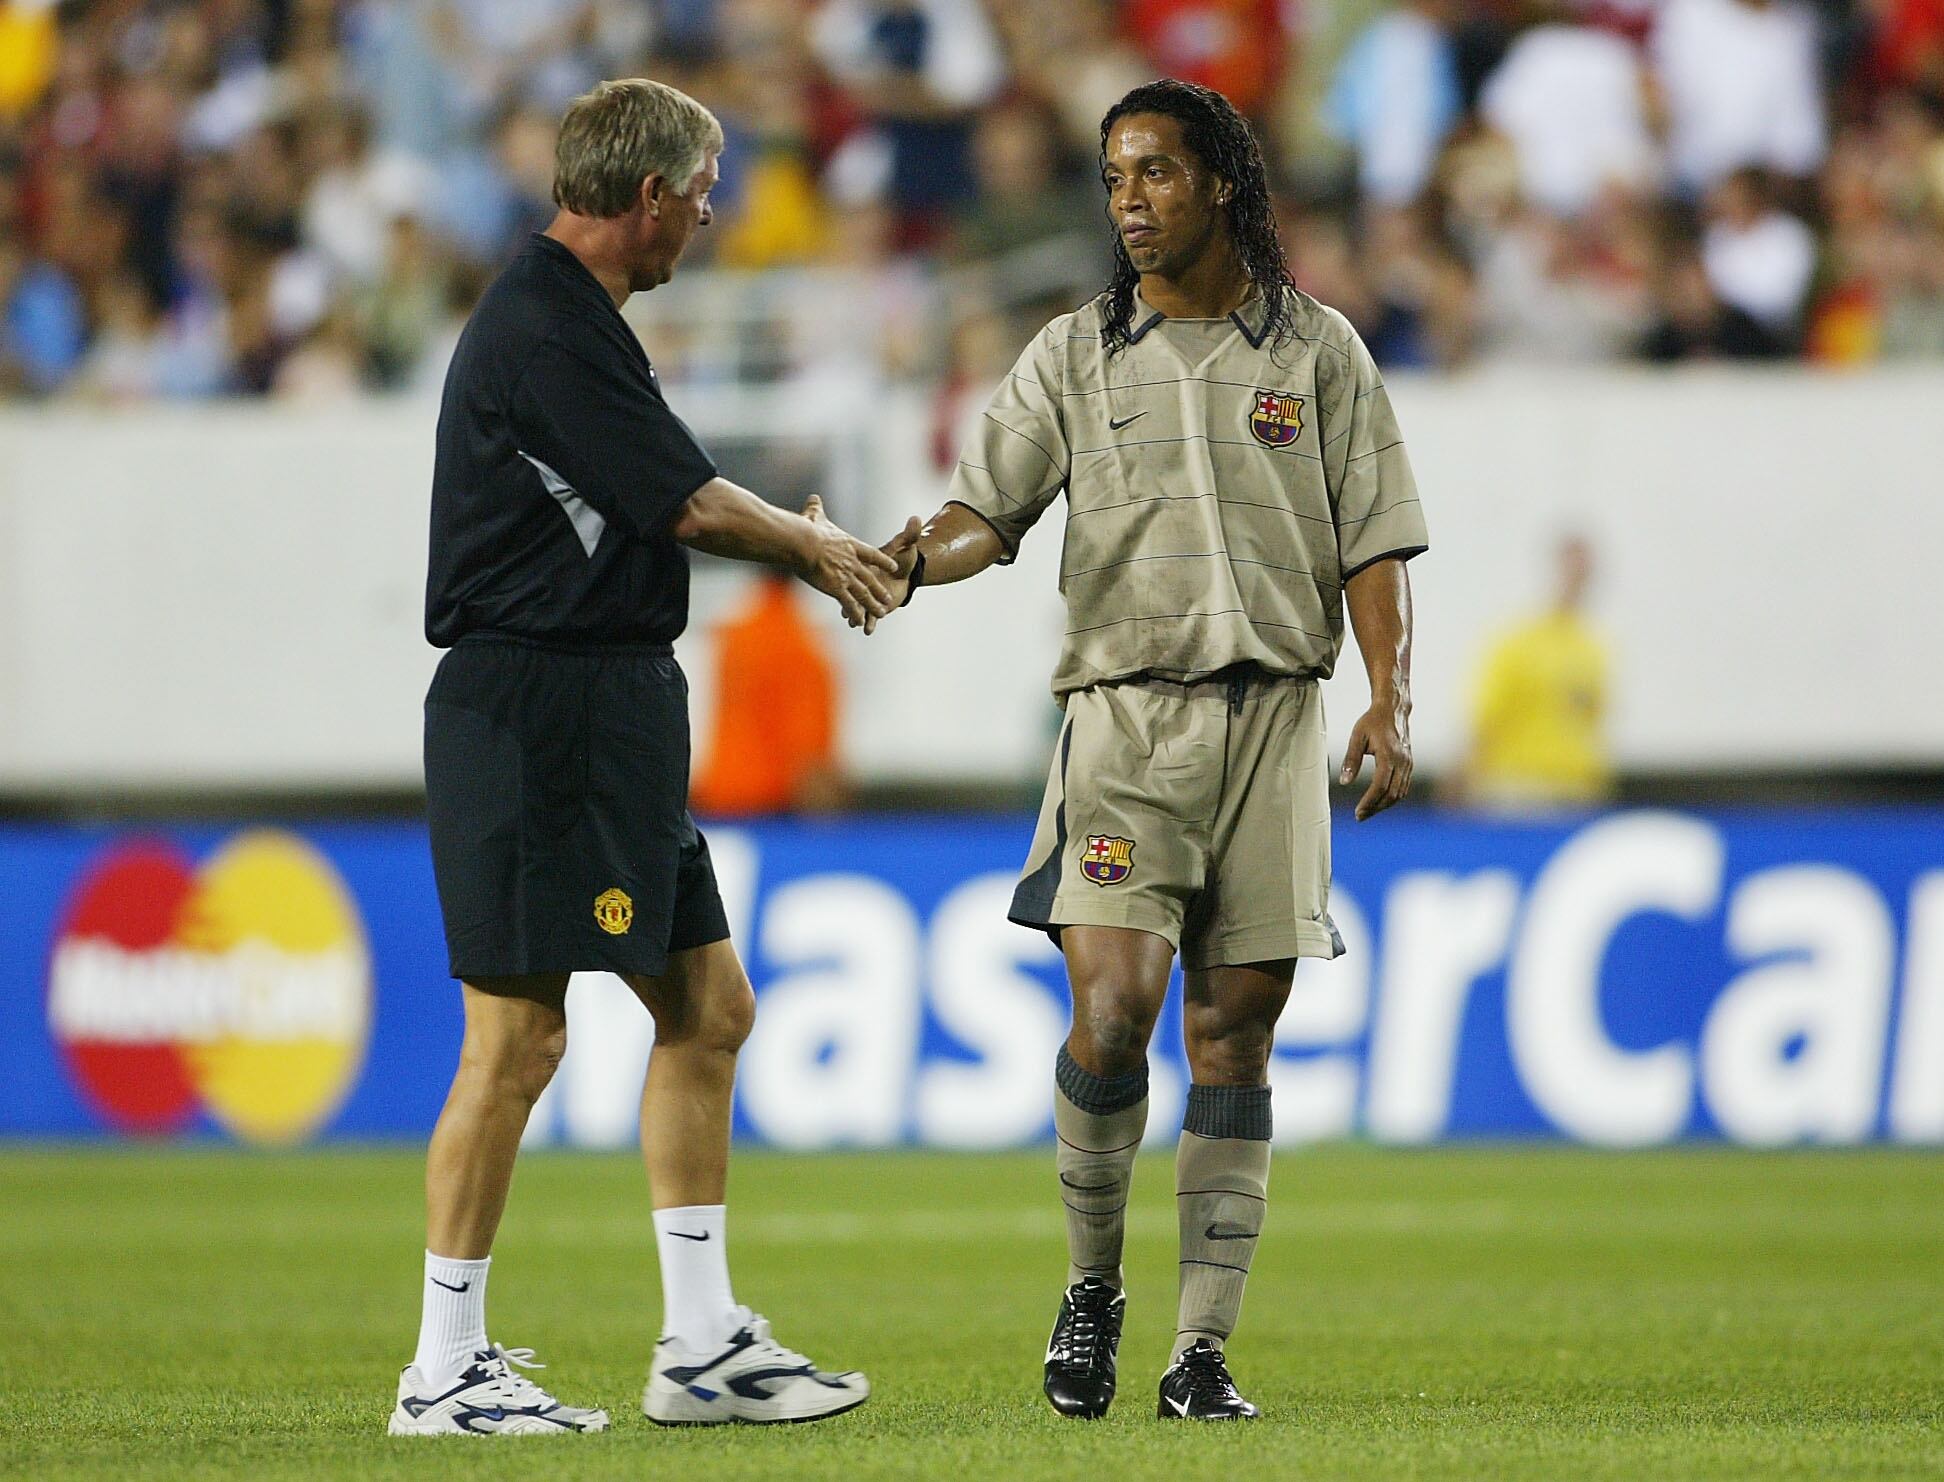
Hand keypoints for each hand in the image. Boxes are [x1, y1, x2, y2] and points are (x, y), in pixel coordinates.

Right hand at [799, 495, 899, 627]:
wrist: (803, 543)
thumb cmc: (807, 529)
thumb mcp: (815, 516)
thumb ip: (816, 508)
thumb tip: (813, 498)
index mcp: (851, 545)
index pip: (872, 554)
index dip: (883, 561)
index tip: (892, 566)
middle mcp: (852, 562)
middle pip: (871, 578)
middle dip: (880, 589)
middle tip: (889, 598)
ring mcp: (845, 576)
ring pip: (864, 593)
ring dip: (873, 604)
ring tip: (882, 612)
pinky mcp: (836, 588)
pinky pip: (848, 603)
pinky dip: (854, 613)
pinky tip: (860, 621)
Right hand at [863, 516, 922, 633]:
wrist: (905, 572)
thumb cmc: (903, 556)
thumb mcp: (906, 544)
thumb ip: (911, 533)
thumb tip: (917, 518)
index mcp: (870, 562)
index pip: (868, 565)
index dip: (864, 572)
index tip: (856, 575)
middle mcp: (864, 577)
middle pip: (861, 588)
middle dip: (858, 597)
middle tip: (849, 603)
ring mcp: (864, 592)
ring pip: (860, 603)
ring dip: (858, 613)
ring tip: (855, 622)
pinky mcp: (867, 603)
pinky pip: (864, 613)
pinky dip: (866, 621)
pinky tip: (866, 629)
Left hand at [1339, 691, 1412, 820]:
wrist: (1393, 710)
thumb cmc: (1372, 722)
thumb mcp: (1357, 737)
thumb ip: (1351, 760)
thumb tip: (1344, 782)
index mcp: (1389, 755)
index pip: (1380, 787)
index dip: (1369, 802)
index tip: (1357, 812)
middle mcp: (1402, 762)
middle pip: (1391, 794)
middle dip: (1375, 808)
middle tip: (1359, 816)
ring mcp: (1408, 764)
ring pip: (1399, 794)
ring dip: (1383, 805)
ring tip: (1367, 811)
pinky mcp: (1409, 764)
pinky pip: (1403, 787)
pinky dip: (1391, 797)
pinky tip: (1378, 801)